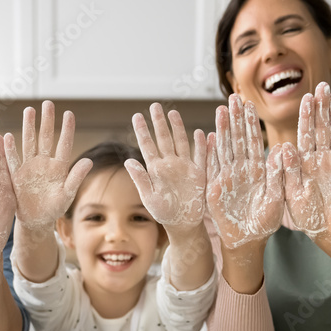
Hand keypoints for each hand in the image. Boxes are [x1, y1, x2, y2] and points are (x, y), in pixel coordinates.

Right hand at [3, 101, 91, 230]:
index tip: (69, 113)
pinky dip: (8, 150)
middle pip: (45, 138)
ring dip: (28, 127)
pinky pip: (12, 160)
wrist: (36, 220)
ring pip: (29, 143)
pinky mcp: (16, 175)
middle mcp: (44, 163)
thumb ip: (76, 177)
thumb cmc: (55, 208)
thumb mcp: (67, 195)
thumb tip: (88, 161)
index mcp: (59, 167)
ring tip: (29, 110)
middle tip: (48, 103)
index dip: (66, 129)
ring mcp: (29, 167)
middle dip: (46, 120)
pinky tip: (5, 136)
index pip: (64, 144)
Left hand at [126, 103, 206, 233]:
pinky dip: (202, 145)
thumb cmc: (164, 213)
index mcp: (156, 170)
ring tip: (172, 112)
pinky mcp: (199, 174)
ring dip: (177, 127)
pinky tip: (201, 132)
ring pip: (181, 142)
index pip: (147, 145)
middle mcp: (170, 165)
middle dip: (159, 122)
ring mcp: (185, 167)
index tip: (137, 115)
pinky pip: (202, 156)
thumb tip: (128, 161)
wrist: (183, 225)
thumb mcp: (149, 198)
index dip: (143, 130)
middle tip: (154, 105)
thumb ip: (141, 179)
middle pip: (164, 138)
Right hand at [206, 94, 284, 248]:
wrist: (247, 241)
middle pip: (238, 139)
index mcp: (258, 170)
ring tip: (221, 109)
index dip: (251, 122)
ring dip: (222, 129)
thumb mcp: (277, 197)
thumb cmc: (264, 223)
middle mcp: (242, 170)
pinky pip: (211, 167)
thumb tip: (283, 148)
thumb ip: (279, 174)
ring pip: (224, 148)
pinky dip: (209, 152)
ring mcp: (227, 177)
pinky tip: (208, 136)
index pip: (254, 140)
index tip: (249, 104)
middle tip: (234, 97)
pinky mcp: (214, 188)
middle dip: (236, 118)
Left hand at [283, 82, 330, 240]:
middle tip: (322, 85)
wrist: (328, 233)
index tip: (305, 97)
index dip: (306, 116)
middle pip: (323, 128)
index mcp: (304, 163)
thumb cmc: (306, 215)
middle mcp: (322, 159)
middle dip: (322, 108)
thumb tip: (283, 147)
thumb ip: (288, 171)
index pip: (305, 134)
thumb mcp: (291, 193)